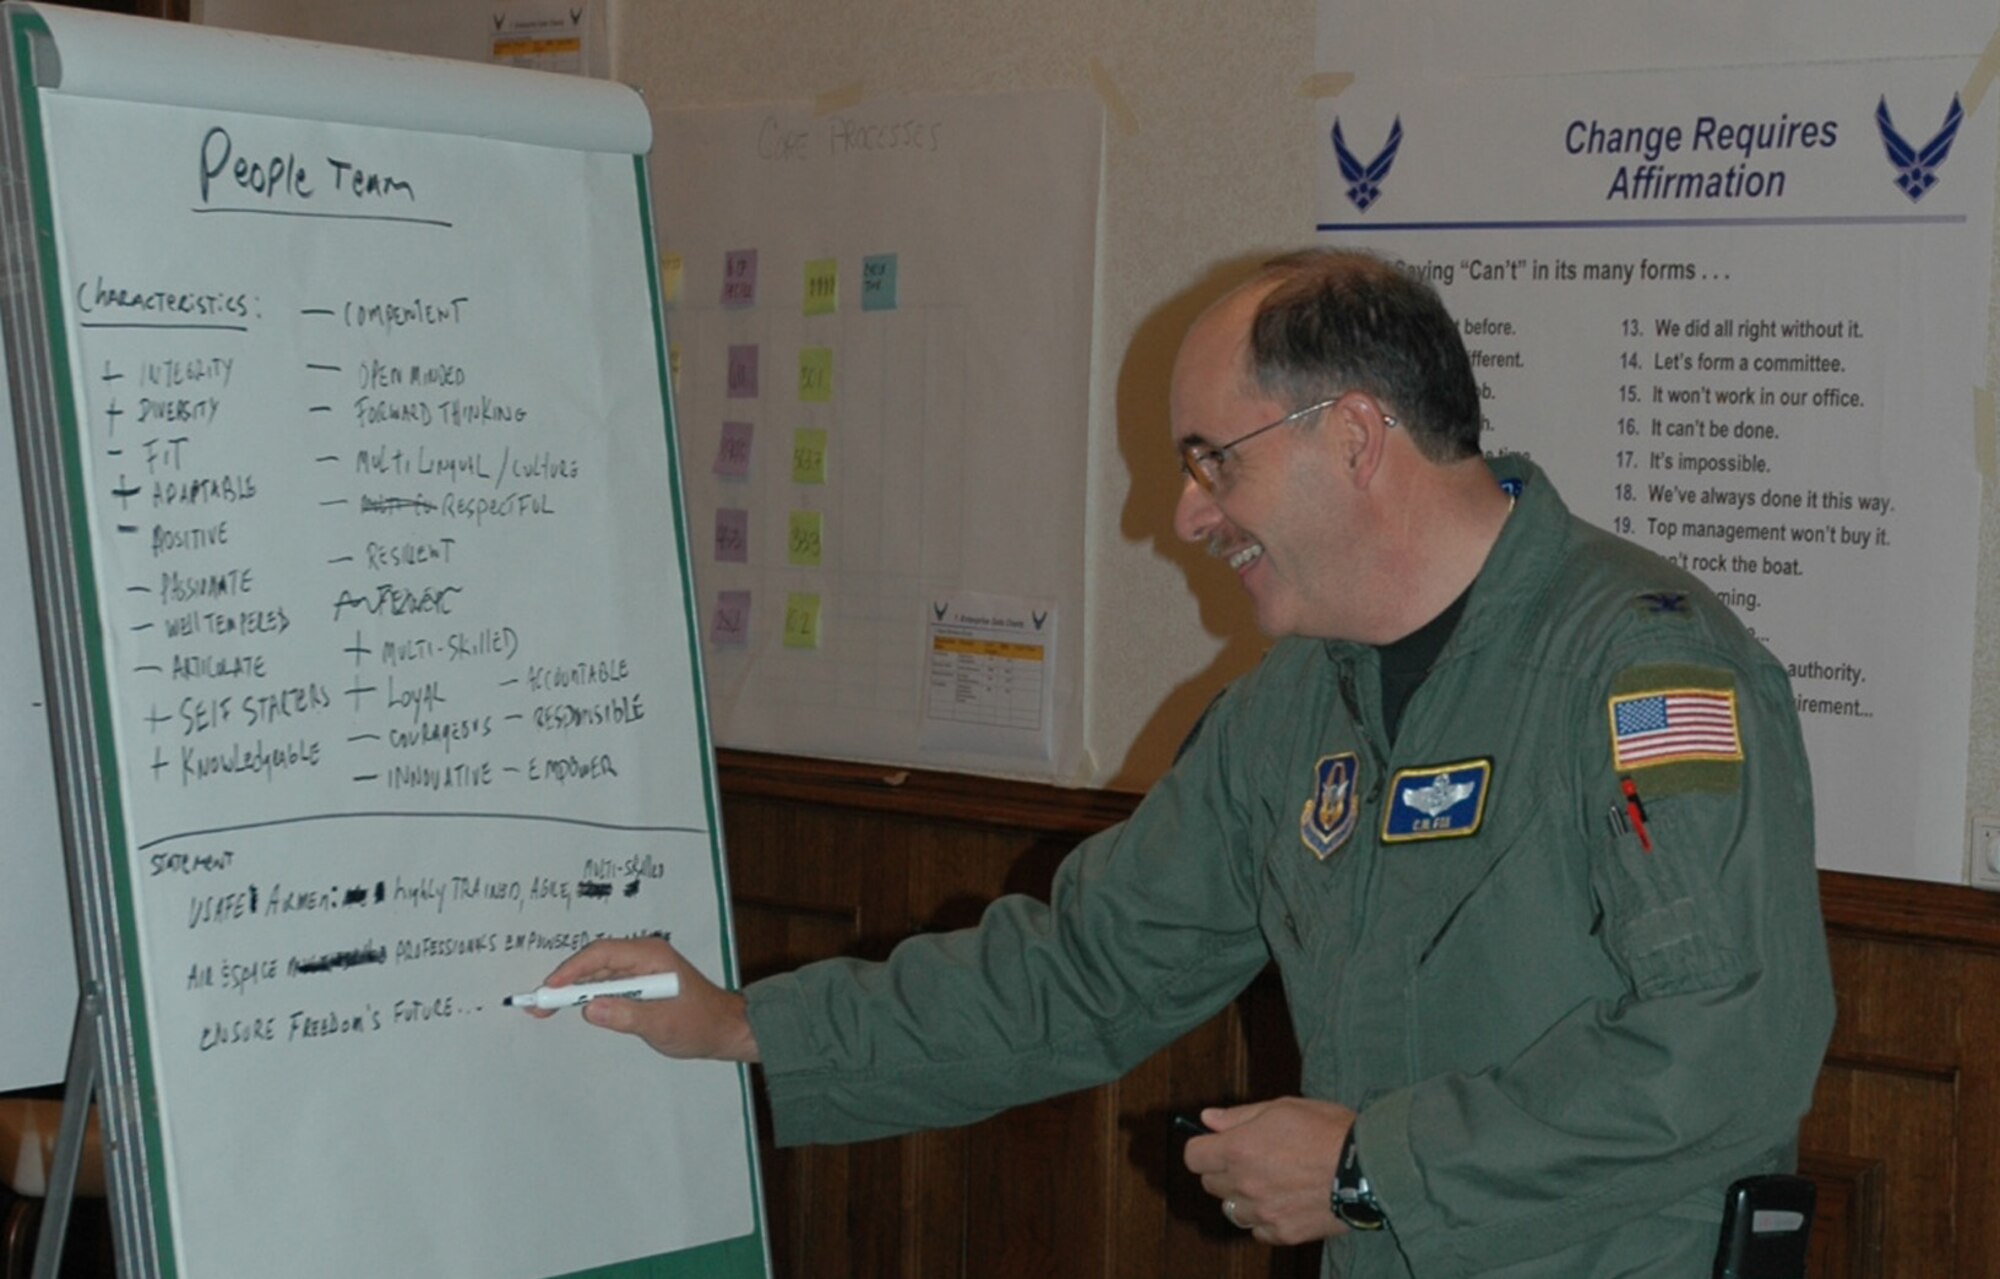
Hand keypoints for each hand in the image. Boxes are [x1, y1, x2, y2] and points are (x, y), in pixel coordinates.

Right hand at [530, 935, 759, 1061]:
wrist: (724, 1030)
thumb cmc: (700, 1024)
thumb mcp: (663, 1024)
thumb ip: (627, 1016)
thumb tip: (591, 1009)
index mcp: (651, 955)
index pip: (602, 954)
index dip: (572, 970)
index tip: (550, 988)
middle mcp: (644, 956)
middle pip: (595, 962)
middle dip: (565, 982)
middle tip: (538, 1004)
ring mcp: (641, 968)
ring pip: (598, 974)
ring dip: (573, 991)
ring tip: (545, 1009)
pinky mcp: (639, 983)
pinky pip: (607, 985)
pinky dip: (588, 997)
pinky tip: (572, 1009)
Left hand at [1182, 1097, 1354, 1244]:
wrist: (1368, 1168)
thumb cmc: (1328, 1130)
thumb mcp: (1283, 1107)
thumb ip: (1239, 1116)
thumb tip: (1207, 1119)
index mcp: (1239, 1149)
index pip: (1193, 1157)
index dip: (1203, 1148)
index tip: (1216, 1144)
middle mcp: (1245, 1183)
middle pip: (1211, 1183)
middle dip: (1224, 1170)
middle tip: (1252, 1159)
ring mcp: (1263, 1212)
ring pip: (1232, 1209)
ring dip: (1243, 1197)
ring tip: (1271, 1182)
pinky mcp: (1283, 1233)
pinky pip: (1258, 1230)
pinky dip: (1265, 1219)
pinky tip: (1285, 1202)